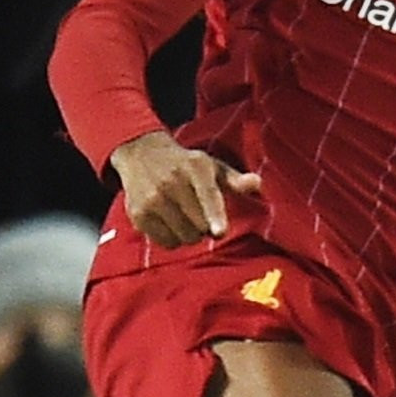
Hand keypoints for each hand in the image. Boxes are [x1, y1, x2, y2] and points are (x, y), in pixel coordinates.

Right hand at [110, 130, 262, 247]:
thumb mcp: (211, 166)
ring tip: (185, 216)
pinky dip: (174, 238)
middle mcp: (171, 181)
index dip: (214, 215)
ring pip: (184, 237)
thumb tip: (257, 183)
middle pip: (200, 225)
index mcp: (195, 166)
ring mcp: (152, 199)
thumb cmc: (185, 164)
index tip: (219, 232)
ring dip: (191, 234)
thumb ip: (235, 179)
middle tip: (201, 214)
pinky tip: (170, 221)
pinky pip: (167, 243)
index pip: (207, 195)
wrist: (140, 153)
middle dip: (206, 227)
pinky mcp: (139, 214)